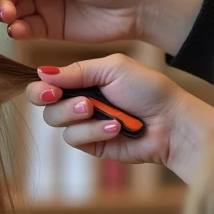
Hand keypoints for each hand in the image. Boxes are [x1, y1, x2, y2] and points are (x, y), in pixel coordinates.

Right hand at [31, 56, 213, 183]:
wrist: (172, 123)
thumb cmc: (148, 90)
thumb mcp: (113, 69)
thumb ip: (77, 70)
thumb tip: (41, 72)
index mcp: (83, 79)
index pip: (47, 82)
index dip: (41, 86)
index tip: (51, 89)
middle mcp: (79, 100)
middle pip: (44, 104)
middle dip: (54, 101)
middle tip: (67, 99)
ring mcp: (84, 124)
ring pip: (55, 122)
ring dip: (76, 115)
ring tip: (98, 111)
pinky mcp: (91, 144)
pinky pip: (74, 139)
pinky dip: (93, 132)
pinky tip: (115, 128)